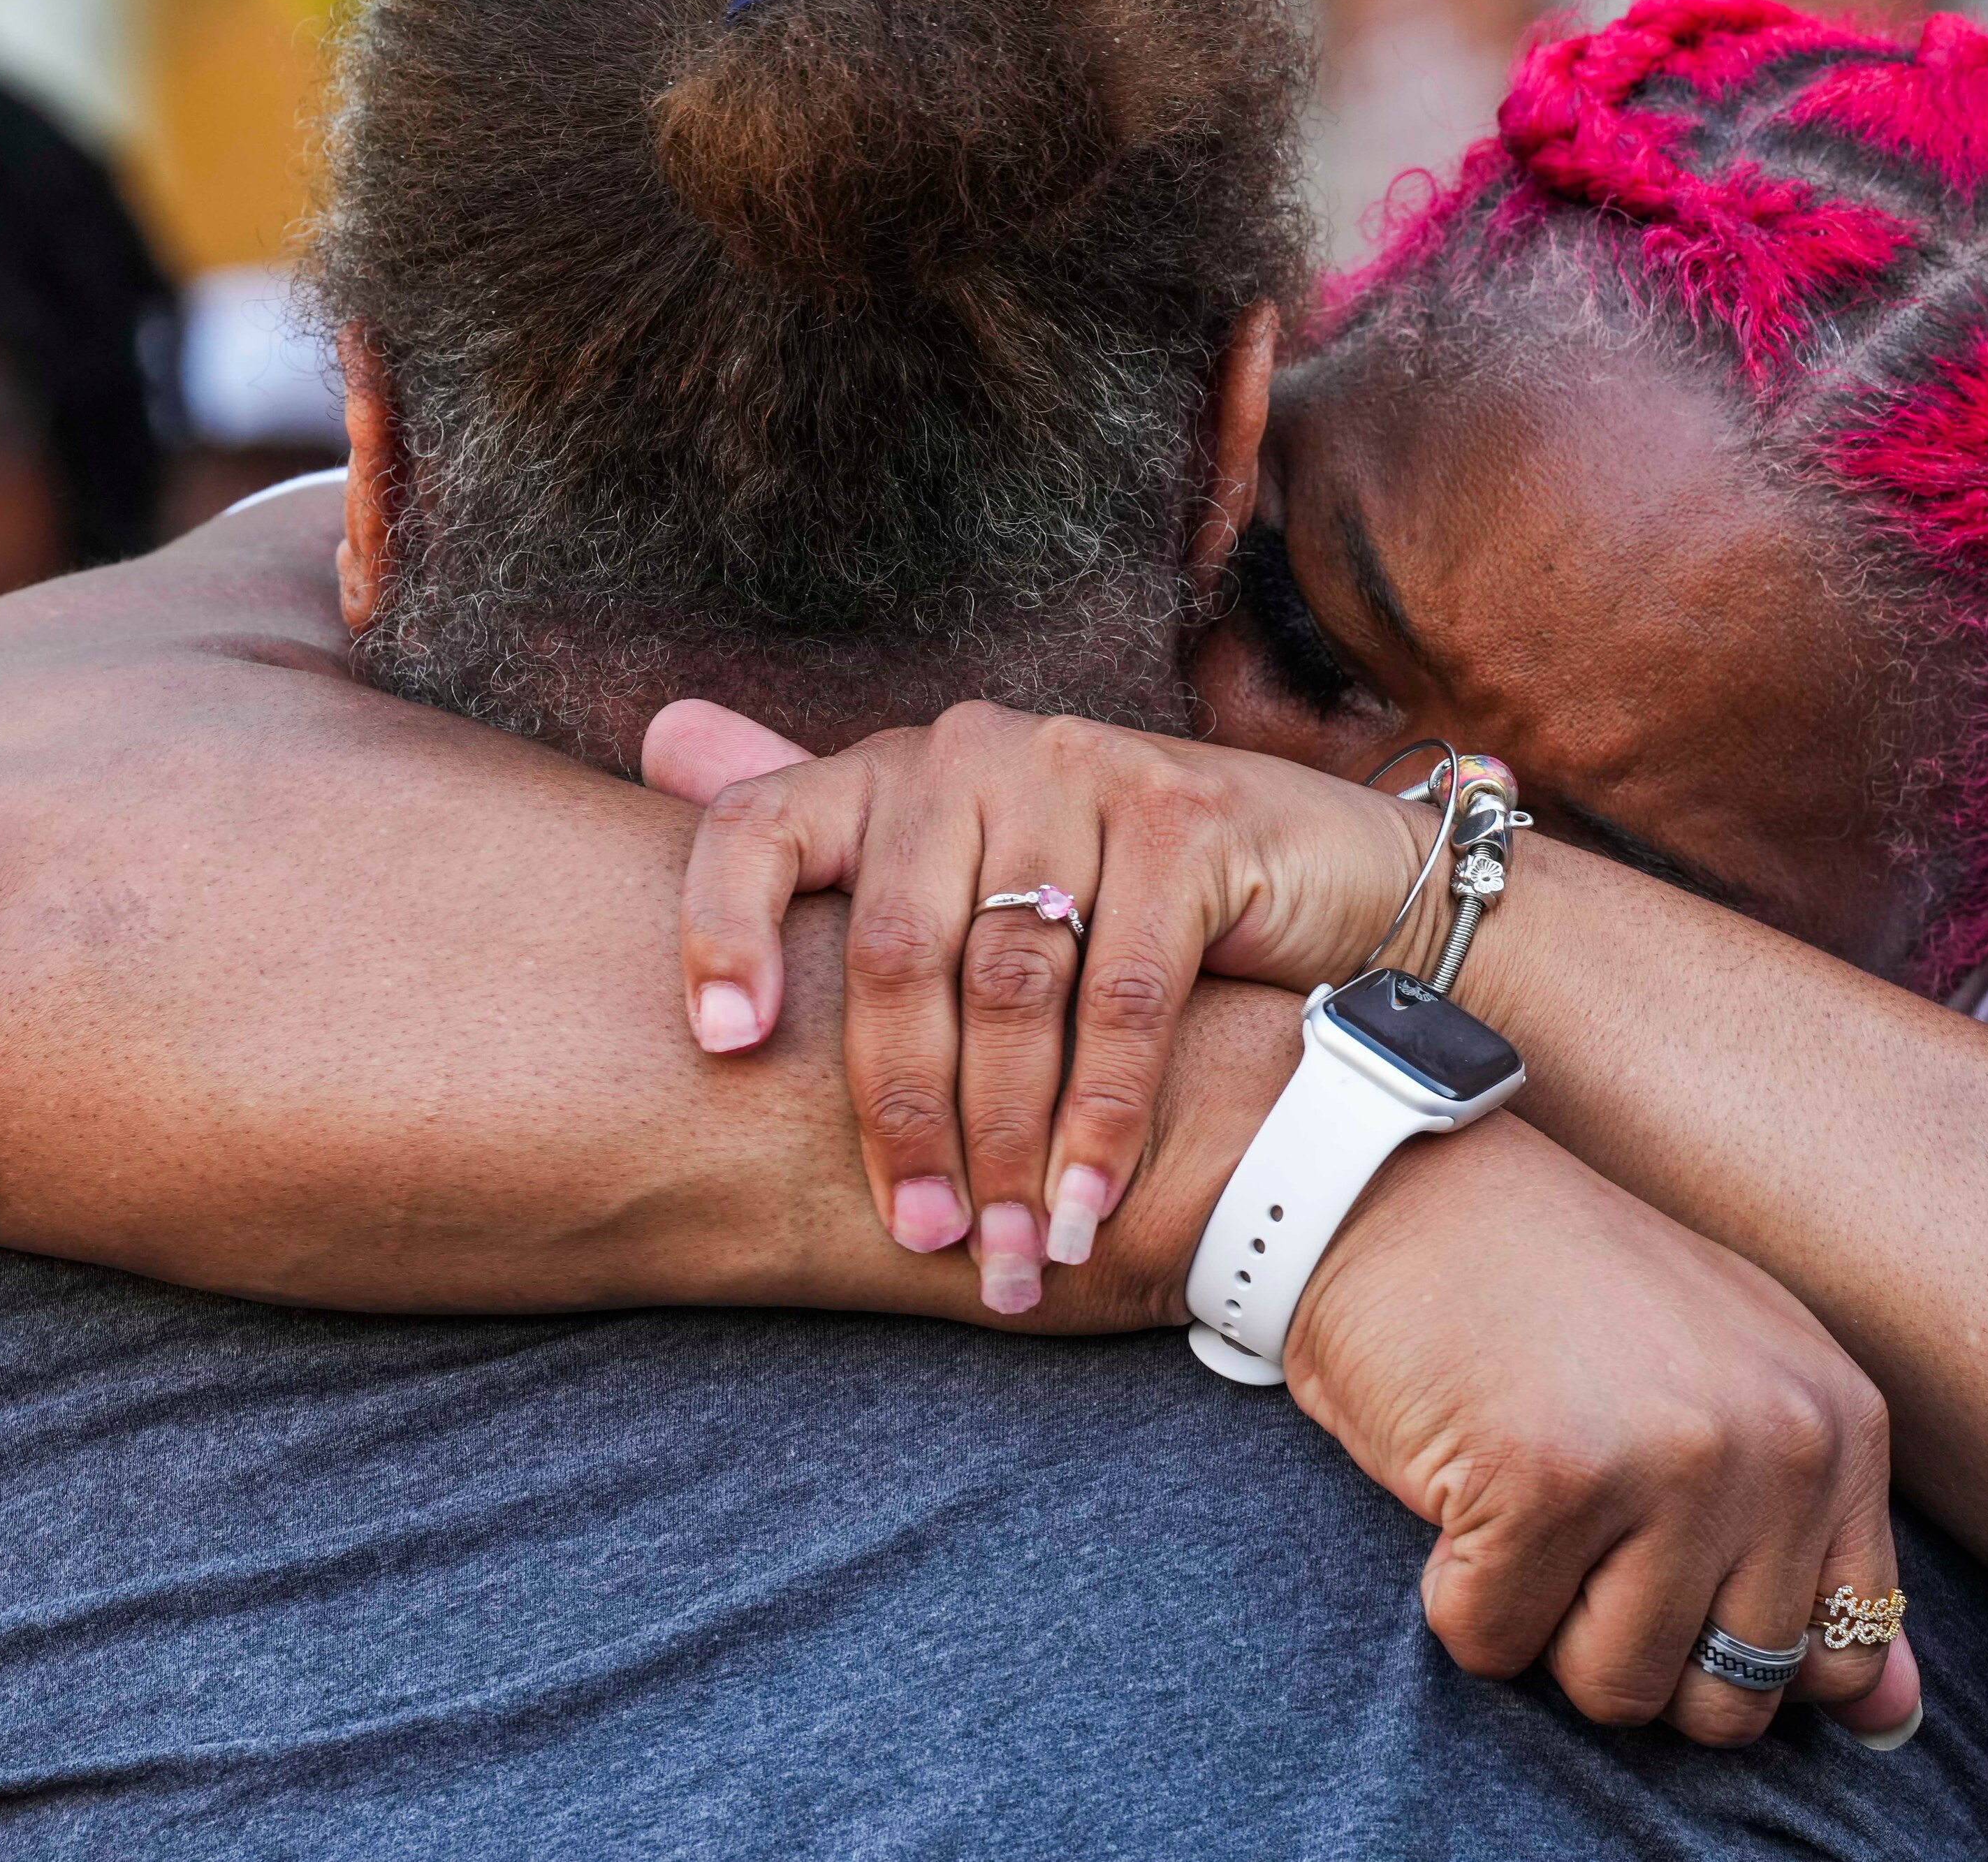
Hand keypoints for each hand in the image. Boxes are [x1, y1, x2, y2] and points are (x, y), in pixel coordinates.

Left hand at [642, 698, 1434, 1310]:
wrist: (1329, 875)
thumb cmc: (1123, 903)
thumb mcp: (977, 882)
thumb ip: (835, 845)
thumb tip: (657, 734)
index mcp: (894, 770)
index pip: (757, 827)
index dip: (718, 932)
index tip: (720, 1049)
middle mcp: (973, 751)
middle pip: (895, 951)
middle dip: (904, 1118)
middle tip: (925, 1239)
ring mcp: (1082, 771)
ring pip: (1011, 987)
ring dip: (1011, 1142)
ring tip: (1014, 1252)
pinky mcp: (1186, 814)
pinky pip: (1124, 994)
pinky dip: (1105, 1116)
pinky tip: (1090, 1203)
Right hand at [1292, 1113, 1924, 1746]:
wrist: (1409, 1186)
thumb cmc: (1558, 1298)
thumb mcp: (1724, 1395)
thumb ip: (1815, 1550)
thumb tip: (1896, 1728)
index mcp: (1839, 1424)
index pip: (1844, 1657)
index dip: (1735, 1654)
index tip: (1661, 1573)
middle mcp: (1781, 1444)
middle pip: (1730, 1700)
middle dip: (1631, 1649)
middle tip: (1578, 1531)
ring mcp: (1671, 1462)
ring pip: (1613, 1689)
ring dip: (1541, 1623)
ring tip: (1523, 1500)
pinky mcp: (1551, 1480)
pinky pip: (1492, 1641)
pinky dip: (1454, 1590)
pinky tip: (1460, 1482)